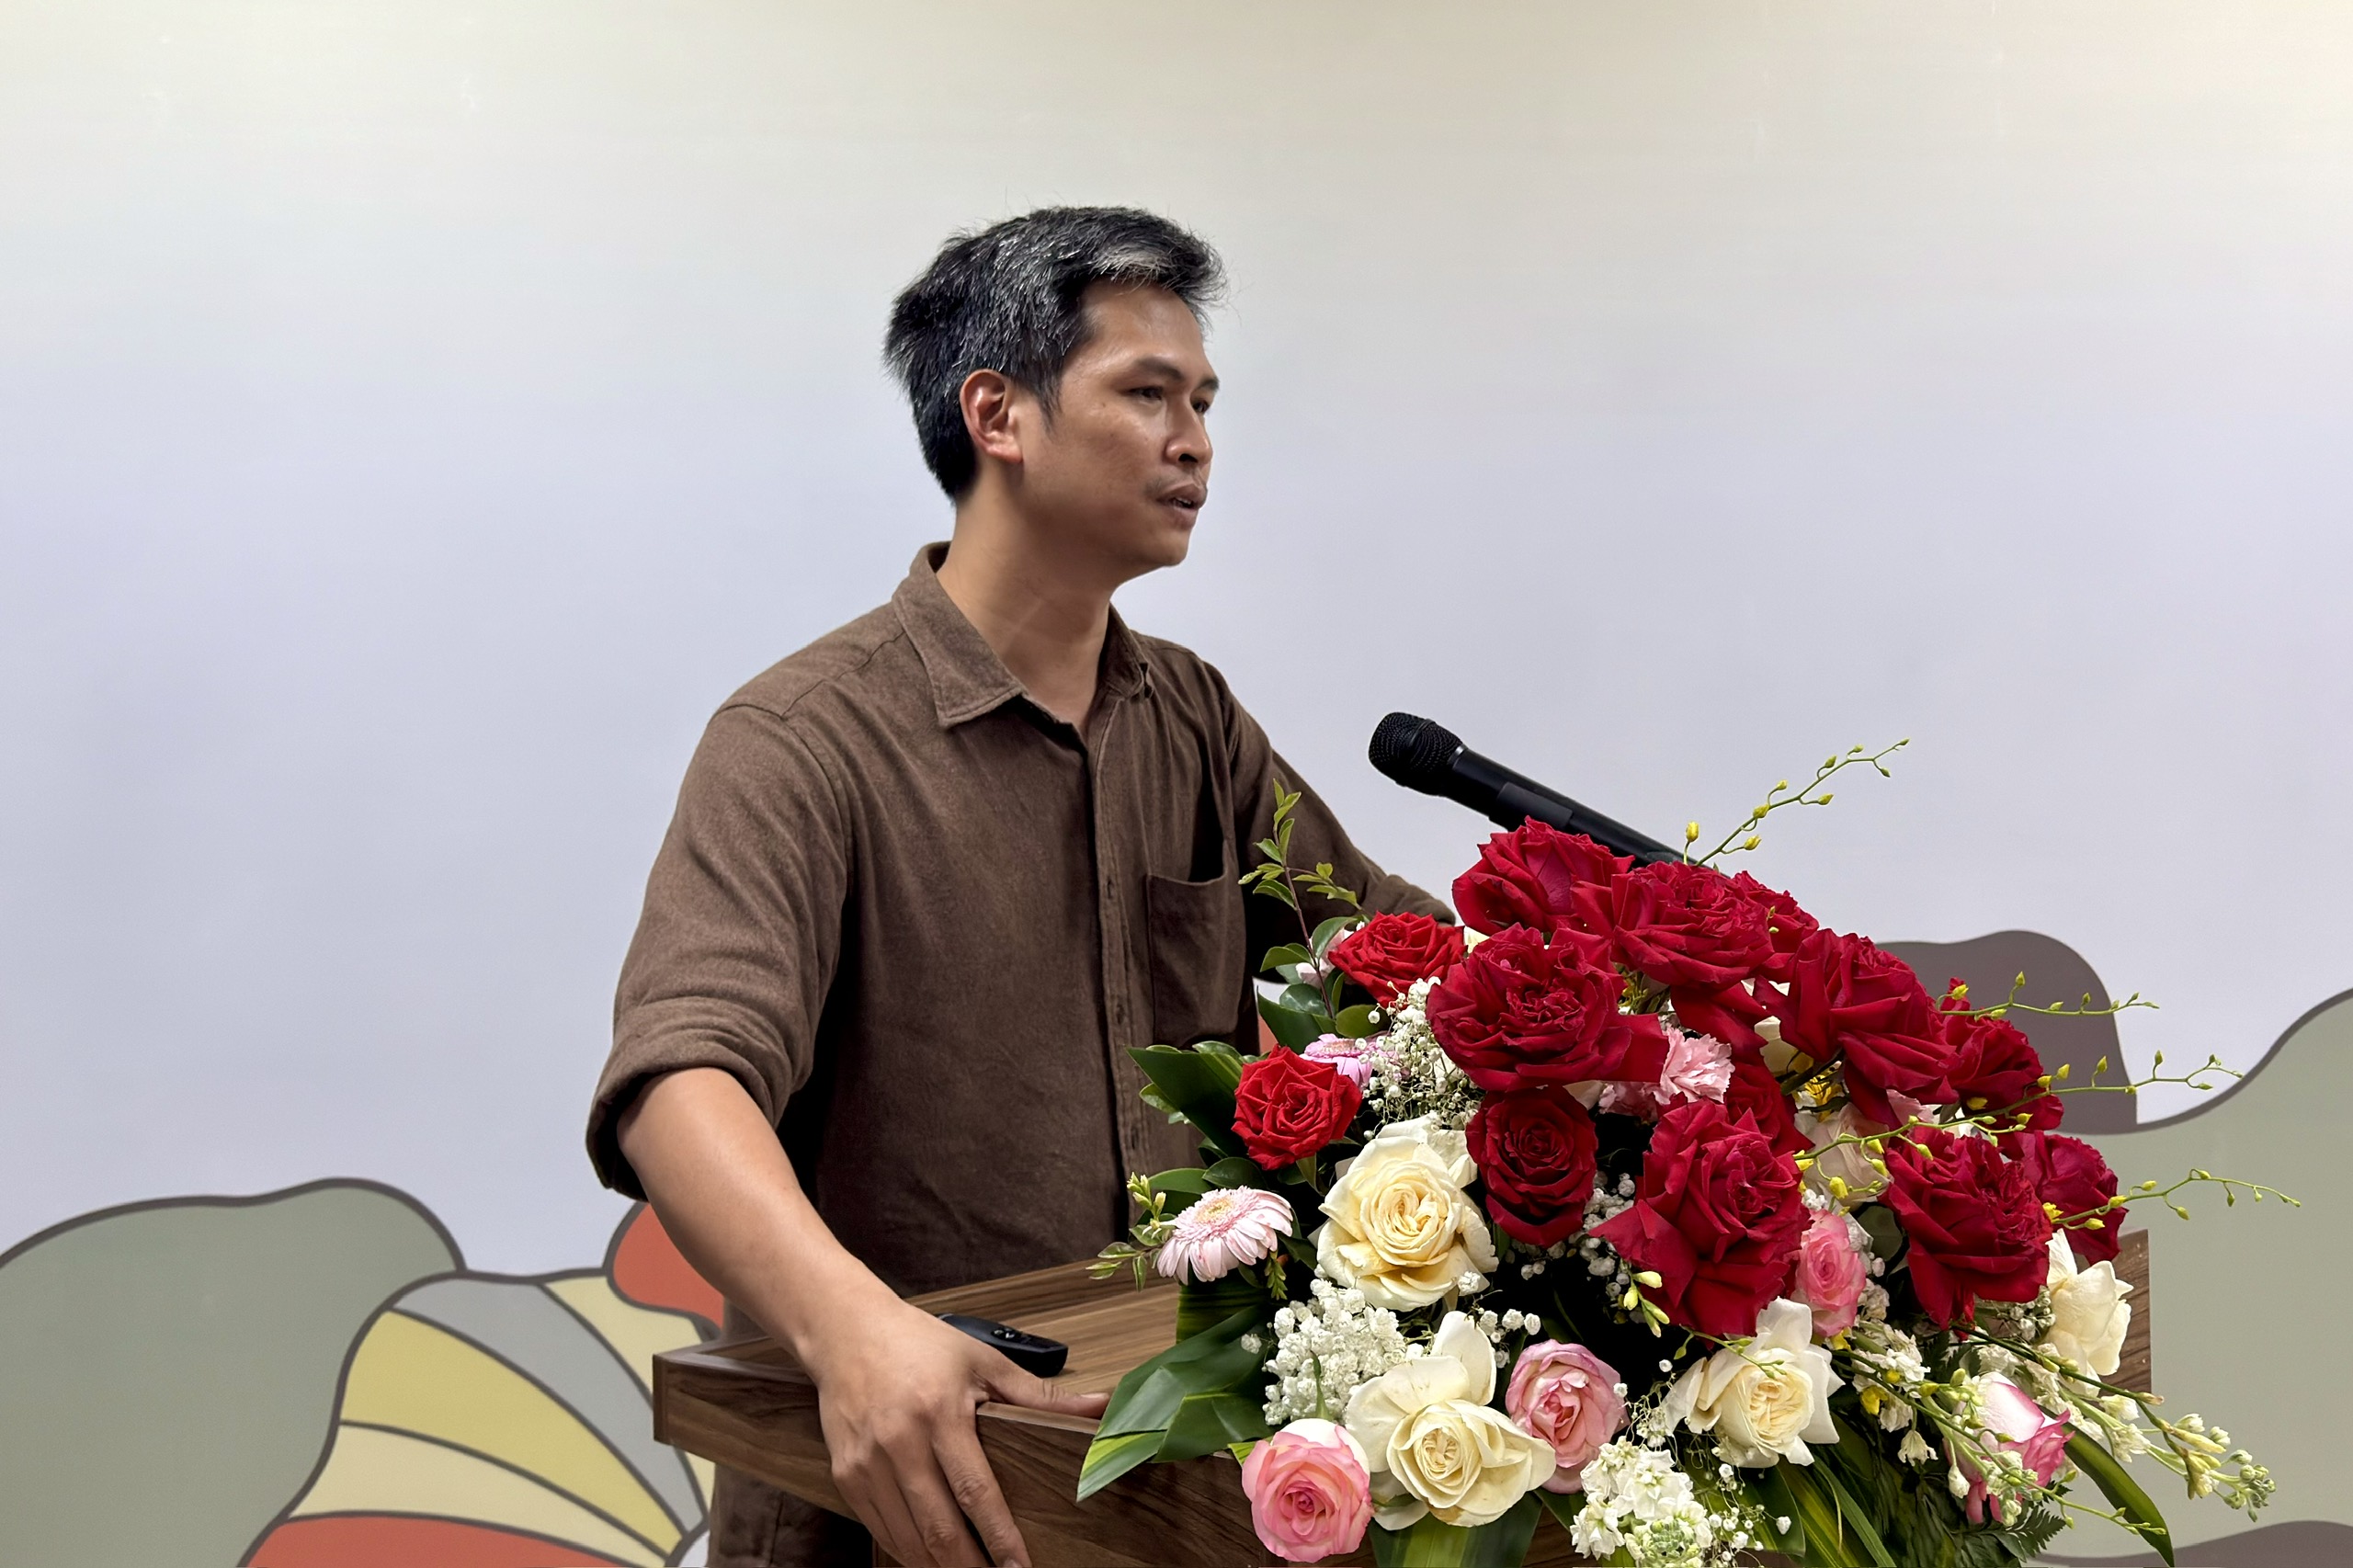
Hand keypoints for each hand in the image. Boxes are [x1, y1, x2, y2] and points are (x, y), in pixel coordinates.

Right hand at [803, 1294, 1108, 1566]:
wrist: (846, 1331)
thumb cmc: (918, 1343)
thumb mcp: (983, 1361)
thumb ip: (1040, 1395)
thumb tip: (1097, 1406)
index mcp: (938, 1412)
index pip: (975, 1491)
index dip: (1000, 1538)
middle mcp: (898, 1441)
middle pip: (938, 1528)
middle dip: (971, 1567)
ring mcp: (867, 1463)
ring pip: (908, 1540)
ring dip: (940, 1567)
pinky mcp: (846, 1476)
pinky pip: (882, 1531)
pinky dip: (910, 1552)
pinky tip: (933, 1557)